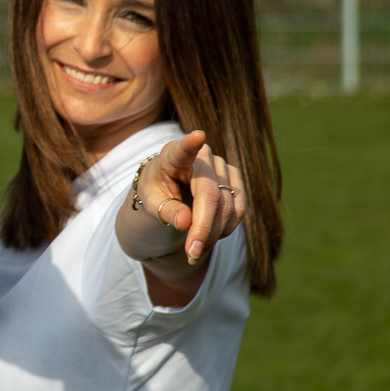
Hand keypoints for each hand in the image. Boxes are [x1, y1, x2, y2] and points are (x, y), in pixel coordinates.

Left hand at [136, 129, 248, 264]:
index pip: (182, 150)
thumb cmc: (156, 191)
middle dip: (203, 228)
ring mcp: (223, 167)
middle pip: (210, 195)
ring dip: (214, 233)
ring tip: (195, 250)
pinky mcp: (236, 181)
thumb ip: (165, 211)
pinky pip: (238, 210)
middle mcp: (203, 156)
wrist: (169, 189)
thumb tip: (185, 223)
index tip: (197, 136)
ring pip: (228, 206)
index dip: (190, 144)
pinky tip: (209, 236)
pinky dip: (225, 229)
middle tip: (192, 254)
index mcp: (172, 155)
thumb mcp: (150, 203)